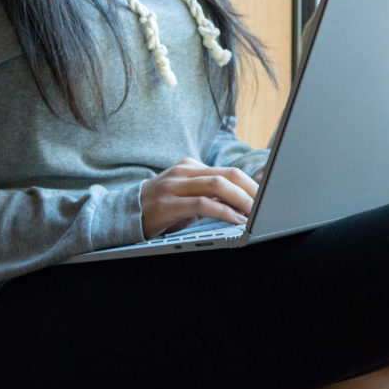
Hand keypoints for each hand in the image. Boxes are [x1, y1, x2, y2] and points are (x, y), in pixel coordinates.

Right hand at [139, 158, 258, 238]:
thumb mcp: (186, 198)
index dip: (251, 184)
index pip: (227, 171)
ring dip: (241, 200)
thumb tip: (242, 203)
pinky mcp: (167, 203)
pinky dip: (223, 212)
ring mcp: (174, 185)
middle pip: (226, 174)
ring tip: (255, 212)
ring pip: (216, 185)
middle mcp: (183, 172)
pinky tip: (234, 221)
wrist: (122, 215)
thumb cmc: (160, 209)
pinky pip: (202, 204)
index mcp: (190, 167)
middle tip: (267, 205)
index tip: (267, 197)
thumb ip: (210, 197)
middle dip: (251, 190)